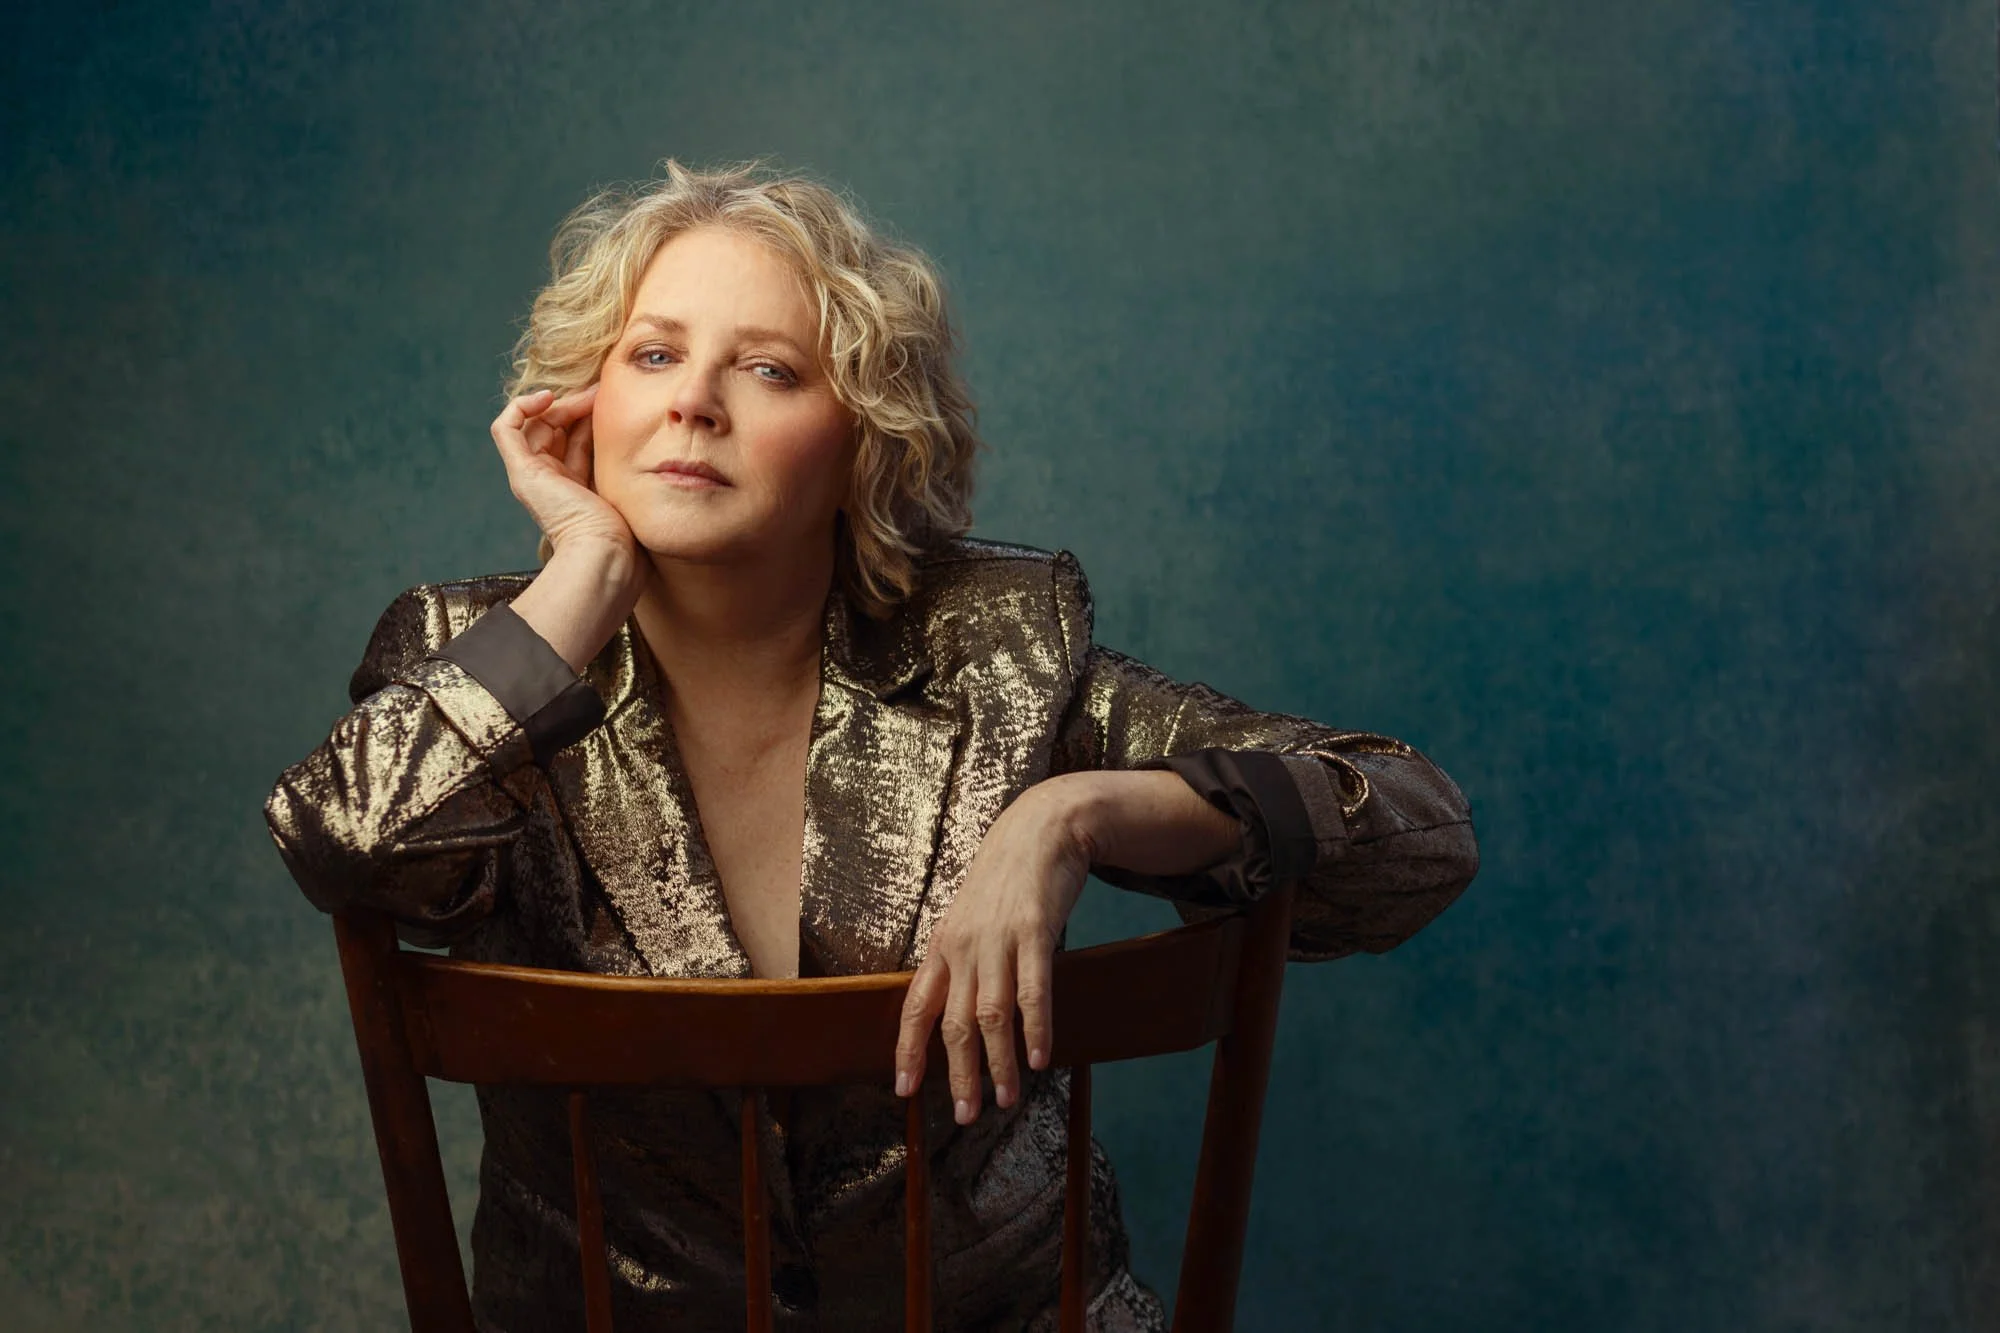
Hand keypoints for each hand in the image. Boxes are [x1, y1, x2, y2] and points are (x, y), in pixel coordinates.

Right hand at [489, 385, 633, 562]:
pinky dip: (521, 407)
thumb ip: (623, 464)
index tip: (612, 402)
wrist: (607, 553)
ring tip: (589, 394)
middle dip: (577, 404)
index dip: (589, 415)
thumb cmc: (626, 530)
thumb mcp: (626, 487)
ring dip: (561, 402)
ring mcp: (532, 476)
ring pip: (535, 423)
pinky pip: (506, 428)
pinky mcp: (522, 473)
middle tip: (604, 391)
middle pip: (554, 427)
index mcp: (573, 486)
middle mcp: (549, 480)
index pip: (574, 438)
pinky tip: (547, 398)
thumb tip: (642, 437)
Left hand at [894, 780, 1092, 1123]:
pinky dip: (1036, 1029)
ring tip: (1008, 1101)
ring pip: (992, 1015)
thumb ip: (963, 962)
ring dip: (1000, 1064)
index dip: (907, 1051)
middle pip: (955, 1024)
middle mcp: (964, 947)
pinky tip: (1042, 1059)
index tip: (905, 1090)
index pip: (915, 1008)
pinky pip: (1034, 990)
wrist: (1039, 829)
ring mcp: (999, 939)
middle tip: (965, 1115)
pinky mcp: (1036, 930)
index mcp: (943, 946)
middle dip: (959, 1075)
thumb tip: (959, 1011)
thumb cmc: (1005, 881)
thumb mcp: (969, 919)